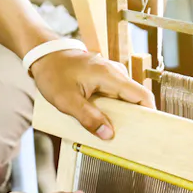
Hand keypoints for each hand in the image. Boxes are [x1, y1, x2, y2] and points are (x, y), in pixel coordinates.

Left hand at [29, 49, 155, 139]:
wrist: (43, 55)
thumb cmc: (53, 74)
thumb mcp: (67, 101)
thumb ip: (88, 118)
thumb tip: (108, 135)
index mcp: (110, 75)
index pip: (142, 95)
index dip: (150, 114)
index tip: (150, 131)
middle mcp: (115, 73)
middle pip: (136, 99)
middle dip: (135, 119)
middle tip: (130, 137)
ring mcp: (110, 74)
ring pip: (125, 98)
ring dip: (122, 115)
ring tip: (116, 132)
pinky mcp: (103, 78)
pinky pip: (115, 95)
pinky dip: (114, 108)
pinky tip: (104, 120)